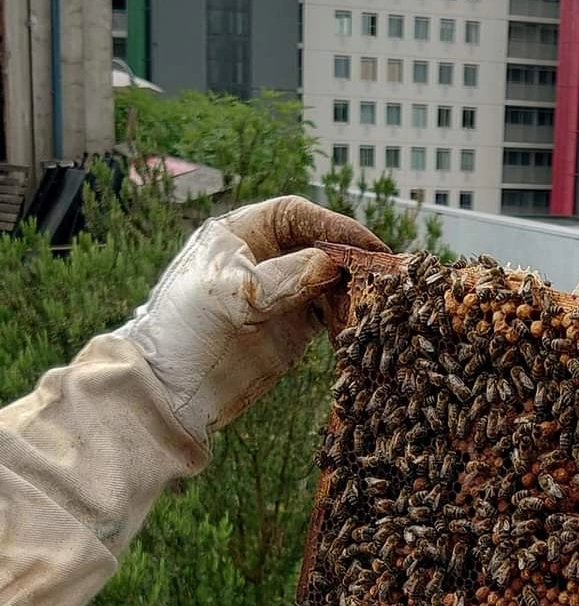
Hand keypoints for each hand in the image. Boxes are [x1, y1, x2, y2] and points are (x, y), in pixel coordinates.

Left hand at [114, 195, 386, 443]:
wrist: (170, 389)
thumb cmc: (186, 329)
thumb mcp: (233, 293)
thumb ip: (285, 276)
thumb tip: (332, 263)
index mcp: (242, 234)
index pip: (298, 216)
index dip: (335, 226)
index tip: (367, 245)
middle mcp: (263, 258)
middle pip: (321, 247)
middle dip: (351, 262)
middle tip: (381, 279)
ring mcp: (280, 294)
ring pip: (330, 282)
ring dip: (352, 294)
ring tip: (368, 312)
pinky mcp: (291, 328)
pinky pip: (329, 315)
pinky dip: (346, 320)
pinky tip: (355, 331)